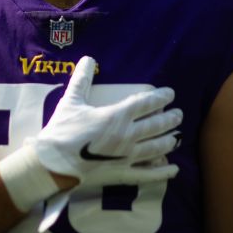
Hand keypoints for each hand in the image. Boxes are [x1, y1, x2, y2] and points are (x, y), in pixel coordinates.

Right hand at [32, 56, 182, 181]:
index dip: (161, 98)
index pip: (146, 103)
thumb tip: (88, 58)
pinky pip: (148, 174)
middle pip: (156, 125)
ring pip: (157, 148)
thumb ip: (82, 79)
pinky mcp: (123, 174)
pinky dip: (163, 172)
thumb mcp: (71, 101)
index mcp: (118, 115)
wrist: (53, 164)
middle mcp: (128, 135)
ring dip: (169, 140)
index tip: (170, 94)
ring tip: (177, 137)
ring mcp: (128, 157)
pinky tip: (174, 169)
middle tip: (179, 115)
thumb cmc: (62, 131)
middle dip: (170, 119)